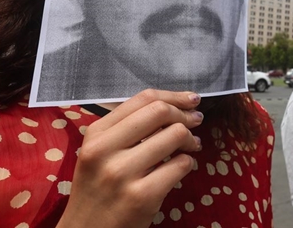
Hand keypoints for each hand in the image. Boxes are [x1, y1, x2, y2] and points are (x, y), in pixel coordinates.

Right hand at [58, 90, 203, 227]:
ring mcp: (122, 173)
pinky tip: (183, 166)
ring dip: (190, 139)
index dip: (173, 96)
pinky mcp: (141, 196)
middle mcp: (105, 150)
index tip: (190, 100)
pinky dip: (188, 163)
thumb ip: (129, 128)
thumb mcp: (100, 153)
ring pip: (175, 135)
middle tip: (195, 121)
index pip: (143, 98)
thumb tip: (173, 105)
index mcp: (96, 134)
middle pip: (160, 111)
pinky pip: (181, 165)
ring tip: (191, 146)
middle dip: (185, 114)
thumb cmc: (99, 189)